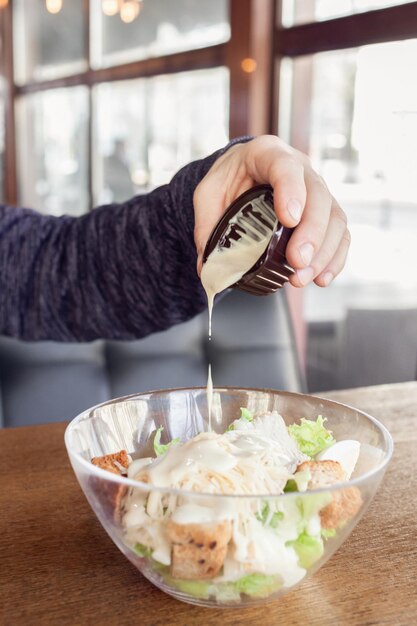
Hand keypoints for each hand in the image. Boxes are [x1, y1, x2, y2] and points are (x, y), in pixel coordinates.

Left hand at [193, 135, 349, 287]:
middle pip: (318, 196)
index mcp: (268, 154)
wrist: (242, 174)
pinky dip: (334, 258)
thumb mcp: (207, 194)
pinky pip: (340, 234)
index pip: (286, 167)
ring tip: (302, 277)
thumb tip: (207, 266)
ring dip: (323, 252)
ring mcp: (316, 190)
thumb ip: (206, 225)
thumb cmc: (227, 179)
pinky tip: (322, 278)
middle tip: (296, 261)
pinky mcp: (325, 212)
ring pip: (334, 217)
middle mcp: (300, 168)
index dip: (291, 192)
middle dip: (311, 232)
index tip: (289, 219)